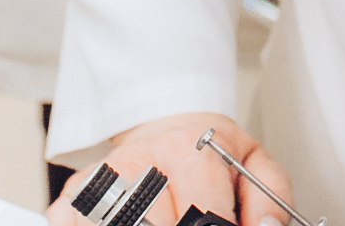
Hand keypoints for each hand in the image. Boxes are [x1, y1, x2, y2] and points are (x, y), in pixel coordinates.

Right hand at [85, 112, 294, 225]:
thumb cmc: (210, 153)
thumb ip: (270, 200)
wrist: (167, 127)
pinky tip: (131, 220)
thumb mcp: (253, 164)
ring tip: (168, 218)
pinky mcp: (74, 195)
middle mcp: (139, 160)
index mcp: (187, 148)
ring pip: (122, 222)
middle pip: (158, 224)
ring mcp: (101, 178)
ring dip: (146, 225)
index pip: (204, 215)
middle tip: (192, 221)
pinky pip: (79, 223)